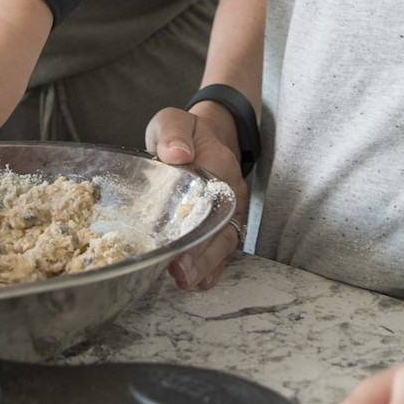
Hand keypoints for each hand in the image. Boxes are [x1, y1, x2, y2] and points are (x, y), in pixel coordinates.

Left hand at [147, 105, 247, 290]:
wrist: (206, 136)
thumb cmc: (185, 133)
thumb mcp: (173, 121)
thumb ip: (173, 133)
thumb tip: (176, 153)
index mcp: (219, 165)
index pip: (212, 200)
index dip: (198, 226)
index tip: (180, 247)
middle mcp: (230, 191)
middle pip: (221, 228)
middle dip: (203, 256)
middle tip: (181, 275)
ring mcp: (230, 208)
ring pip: (224, 241)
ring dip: (207, 265)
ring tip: (187, 282)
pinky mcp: (223, 220)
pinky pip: (223, 245)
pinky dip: (214, 265)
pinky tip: (201, 281)